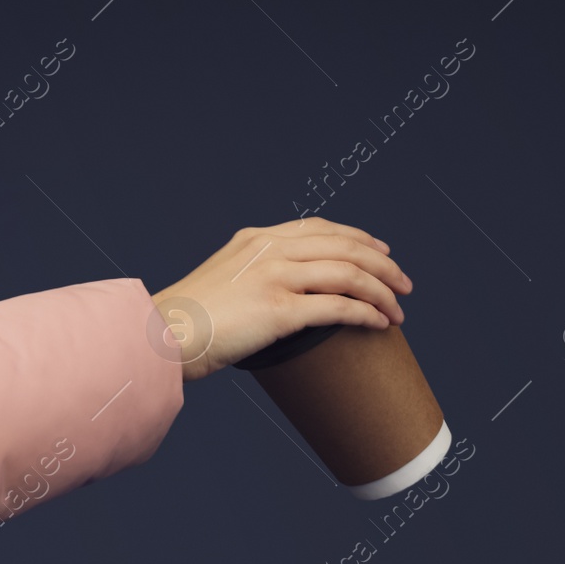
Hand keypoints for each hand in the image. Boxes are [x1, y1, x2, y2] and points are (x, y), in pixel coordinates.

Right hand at [148, 217, 413, 382]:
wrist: (160, 335)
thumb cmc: (186, 323)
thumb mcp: (220, 284)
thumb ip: (248, 282)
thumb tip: (270, 307)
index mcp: (255, 239)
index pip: (319, 228)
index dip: (357, 238)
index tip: (381, 252)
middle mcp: (268, 250)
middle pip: (343, 246)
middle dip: (382, 265)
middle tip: (404, 285)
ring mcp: (274, 277)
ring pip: (348, 273)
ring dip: (381, 291)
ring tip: (399, 309)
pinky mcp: (279, 310)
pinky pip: (337, 307)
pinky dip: (365, 313)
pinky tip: (380, 322)